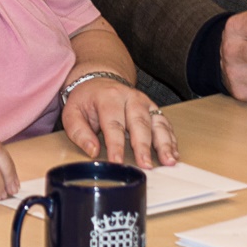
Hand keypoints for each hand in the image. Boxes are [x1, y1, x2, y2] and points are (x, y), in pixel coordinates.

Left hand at [62, 78, 177, 169]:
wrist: (99, 80)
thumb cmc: (86, 101)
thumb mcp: (72, 112)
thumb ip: (79, 132)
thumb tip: (93, 152)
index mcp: (108, 98)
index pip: (113, 123)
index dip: (116, 144)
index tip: (117, 162)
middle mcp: (130, 98)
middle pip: (139, 123)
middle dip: (144, 146)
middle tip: (146, 165)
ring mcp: (145, 102)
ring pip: (157, 122)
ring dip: (164, 143)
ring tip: (169, 161)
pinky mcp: (154, 109)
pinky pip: (165, 124)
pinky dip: (171, 140)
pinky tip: (173, 154)